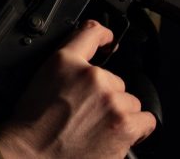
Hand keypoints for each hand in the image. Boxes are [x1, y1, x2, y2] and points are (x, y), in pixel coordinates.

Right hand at [0, 20, 155, 158]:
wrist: (33, 154)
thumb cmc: (33, 124)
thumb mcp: (41, 80)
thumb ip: (66, 67)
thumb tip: (89, 62)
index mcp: (65, 61)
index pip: (91, 33)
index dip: (103, 35)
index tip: (108, 40)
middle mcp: (91, 76)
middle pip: (116, 81)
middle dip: (106, 96)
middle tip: (87, 113)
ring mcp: (110, 101)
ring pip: (130, 102)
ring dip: (119, 113)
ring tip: (97, 127)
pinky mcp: (125, 125)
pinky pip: (145, 120)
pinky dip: (136, 128)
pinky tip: (115, 134)